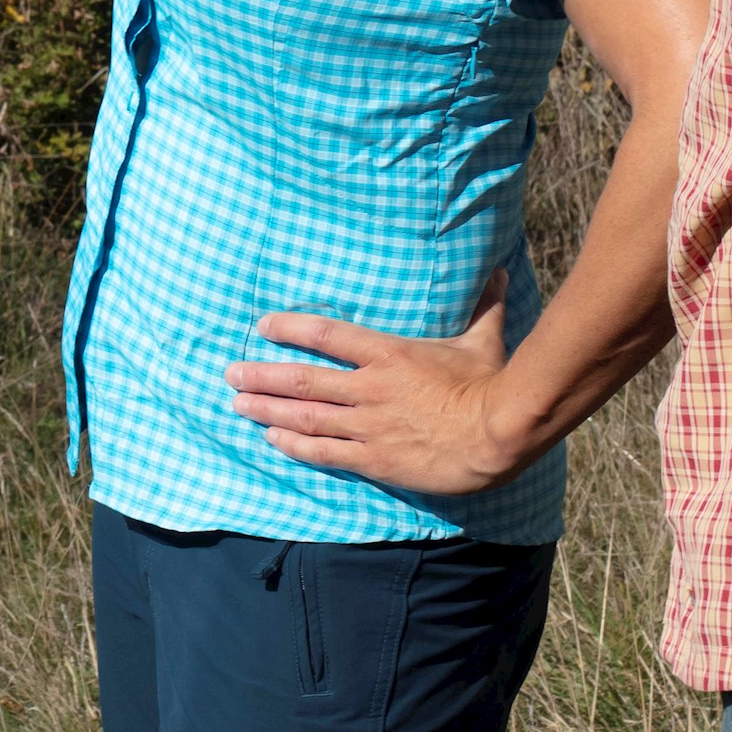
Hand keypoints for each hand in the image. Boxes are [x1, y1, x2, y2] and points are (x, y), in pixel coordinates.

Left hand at [223, 309, 532, 494]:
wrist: (497, 436)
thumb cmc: (490, 386)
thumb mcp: (483, 341)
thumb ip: (483, 307)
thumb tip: (501, 272)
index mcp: (388, 353)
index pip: (325, 334)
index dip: (289, 328)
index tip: (262, 327)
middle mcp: (369, 387)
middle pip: (302, 379)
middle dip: (261, 375)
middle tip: (230, 372)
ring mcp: (368, 425)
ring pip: (304, 416)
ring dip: (266, 409)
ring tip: (237, 403)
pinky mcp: (374, 459)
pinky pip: (325, 452)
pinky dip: (294, 445)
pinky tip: (271, 438)